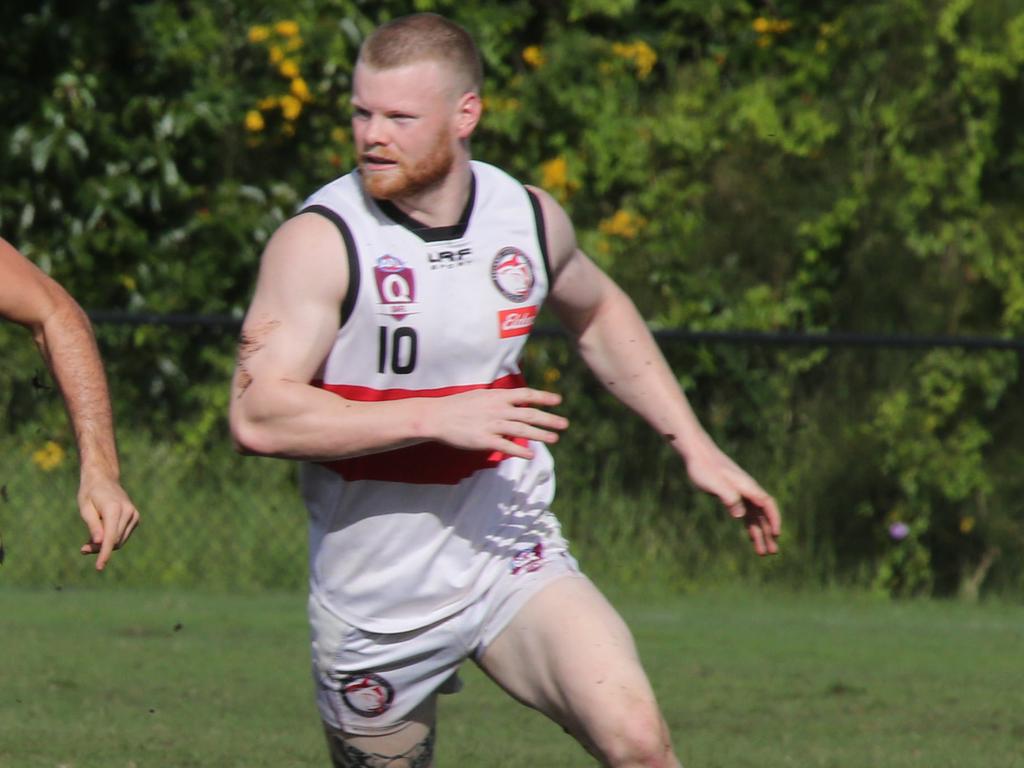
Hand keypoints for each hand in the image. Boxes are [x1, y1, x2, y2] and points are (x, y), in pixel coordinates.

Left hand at [77, 472, 140, 569]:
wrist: (104, 478)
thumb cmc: (90, 493)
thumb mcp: (85, 508)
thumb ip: (93, 526)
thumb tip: (99, 543)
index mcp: (114, 509)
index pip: (110, 537)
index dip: (104, 554)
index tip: (99, 567)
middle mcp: (128, 512)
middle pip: (115, 541)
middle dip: (99, 549)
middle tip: (83, 548)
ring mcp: (134, 515)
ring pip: (120, 540)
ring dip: (105, 544)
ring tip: (89, 540)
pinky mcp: (135, 518)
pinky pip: (123, 535)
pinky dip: (111, 539)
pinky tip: (100, 533)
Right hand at [428, 387, 568, 459]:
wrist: (437, 416)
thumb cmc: (458, 405)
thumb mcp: (481, 395)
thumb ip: (499, 398)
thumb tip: (515, 401)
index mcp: (498, 396)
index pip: (526, 395)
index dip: (544, 397)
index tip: (558, 400)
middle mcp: (498, 409)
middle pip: (529, 414)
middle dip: (549, 419)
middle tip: (565, 424)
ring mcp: (492, 425)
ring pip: (522, 430)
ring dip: (540, 435)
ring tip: (554, 438)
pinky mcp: (484, 440)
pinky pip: (506, 446)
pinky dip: (520, 451)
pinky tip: (531, 455)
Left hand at [684, 441, 779, 555]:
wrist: (697, 453)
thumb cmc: (704, 467)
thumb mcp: (715, 484)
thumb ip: (729, 498)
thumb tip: (740, 516)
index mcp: (747, 486)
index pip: (767, 504)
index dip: (773, 519)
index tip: (776, 534)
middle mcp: (747, 490)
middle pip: (763, 514)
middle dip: (768, 533)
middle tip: (773, 552)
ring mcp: (740, 492)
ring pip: (754, 516)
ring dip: (759, 533)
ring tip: (762, 553)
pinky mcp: (731, 495)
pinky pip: (745, 513)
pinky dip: (749, 525)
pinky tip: (750, 537)